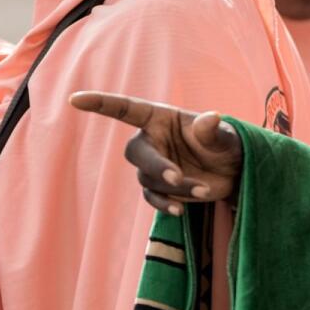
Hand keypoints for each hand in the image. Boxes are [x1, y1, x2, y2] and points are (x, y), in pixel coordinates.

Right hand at [69, 91, 242, 214]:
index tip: (75, 99)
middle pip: (136, 153)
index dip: (100, 103)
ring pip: (149, 179)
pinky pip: (153, 198)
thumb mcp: (224, 134)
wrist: (234, 171)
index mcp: (161, 118)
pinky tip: (180, 210)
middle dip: (155, 166)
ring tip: (204, 189)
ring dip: (174, 187)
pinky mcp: (160, 189)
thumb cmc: (225, 143)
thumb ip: (212, 130)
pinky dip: (165, 204)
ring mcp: (153, 166)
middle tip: (177, 176)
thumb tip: (211, 118)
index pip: (125, 108)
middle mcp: (152, 140)